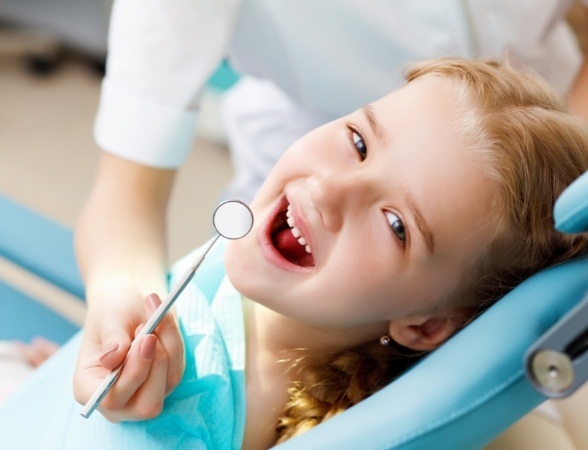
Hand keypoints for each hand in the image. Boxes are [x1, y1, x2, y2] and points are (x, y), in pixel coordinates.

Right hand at [73, 291, 184, 421]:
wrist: (129, 300)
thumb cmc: (113, 309)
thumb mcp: (108, 317)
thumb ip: (111, 339)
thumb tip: (111, 360)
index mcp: (89, 389)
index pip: (112, 400)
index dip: (133, 374)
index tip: (147, 338)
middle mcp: (118, 399)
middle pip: (147, 405)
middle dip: (157, 365)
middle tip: (152, 330)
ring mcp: (144, 393)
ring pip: (169, 382)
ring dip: (168, 344)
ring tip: (155, 314)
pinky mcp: (165, 381)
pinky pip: (178, 367)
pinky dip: (174, 341)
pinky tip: (163, 321)